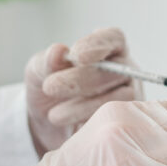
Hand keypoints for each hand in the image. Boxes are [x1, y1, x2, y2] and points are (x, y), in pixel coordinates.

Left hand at [25, 27, 139, 156]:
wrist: (46, 128)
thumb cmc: (48, 90)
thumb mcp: (38, 73)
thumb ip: (47, 61)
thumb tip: (58, 51)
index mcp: (107, 49)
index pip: (113, 38)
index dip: (99, 44)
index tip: (77, 55)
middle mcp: (123, 70)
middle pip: (117, 68)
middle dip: (82, 79)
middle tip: (50, 87)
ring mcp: (128, 96)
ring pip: (119, 97)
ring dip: (84, 106)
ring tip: (54, 115)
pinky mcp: (125, 121)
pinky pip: (117, 121)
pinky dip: (91, 123)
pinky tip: (71, 127)